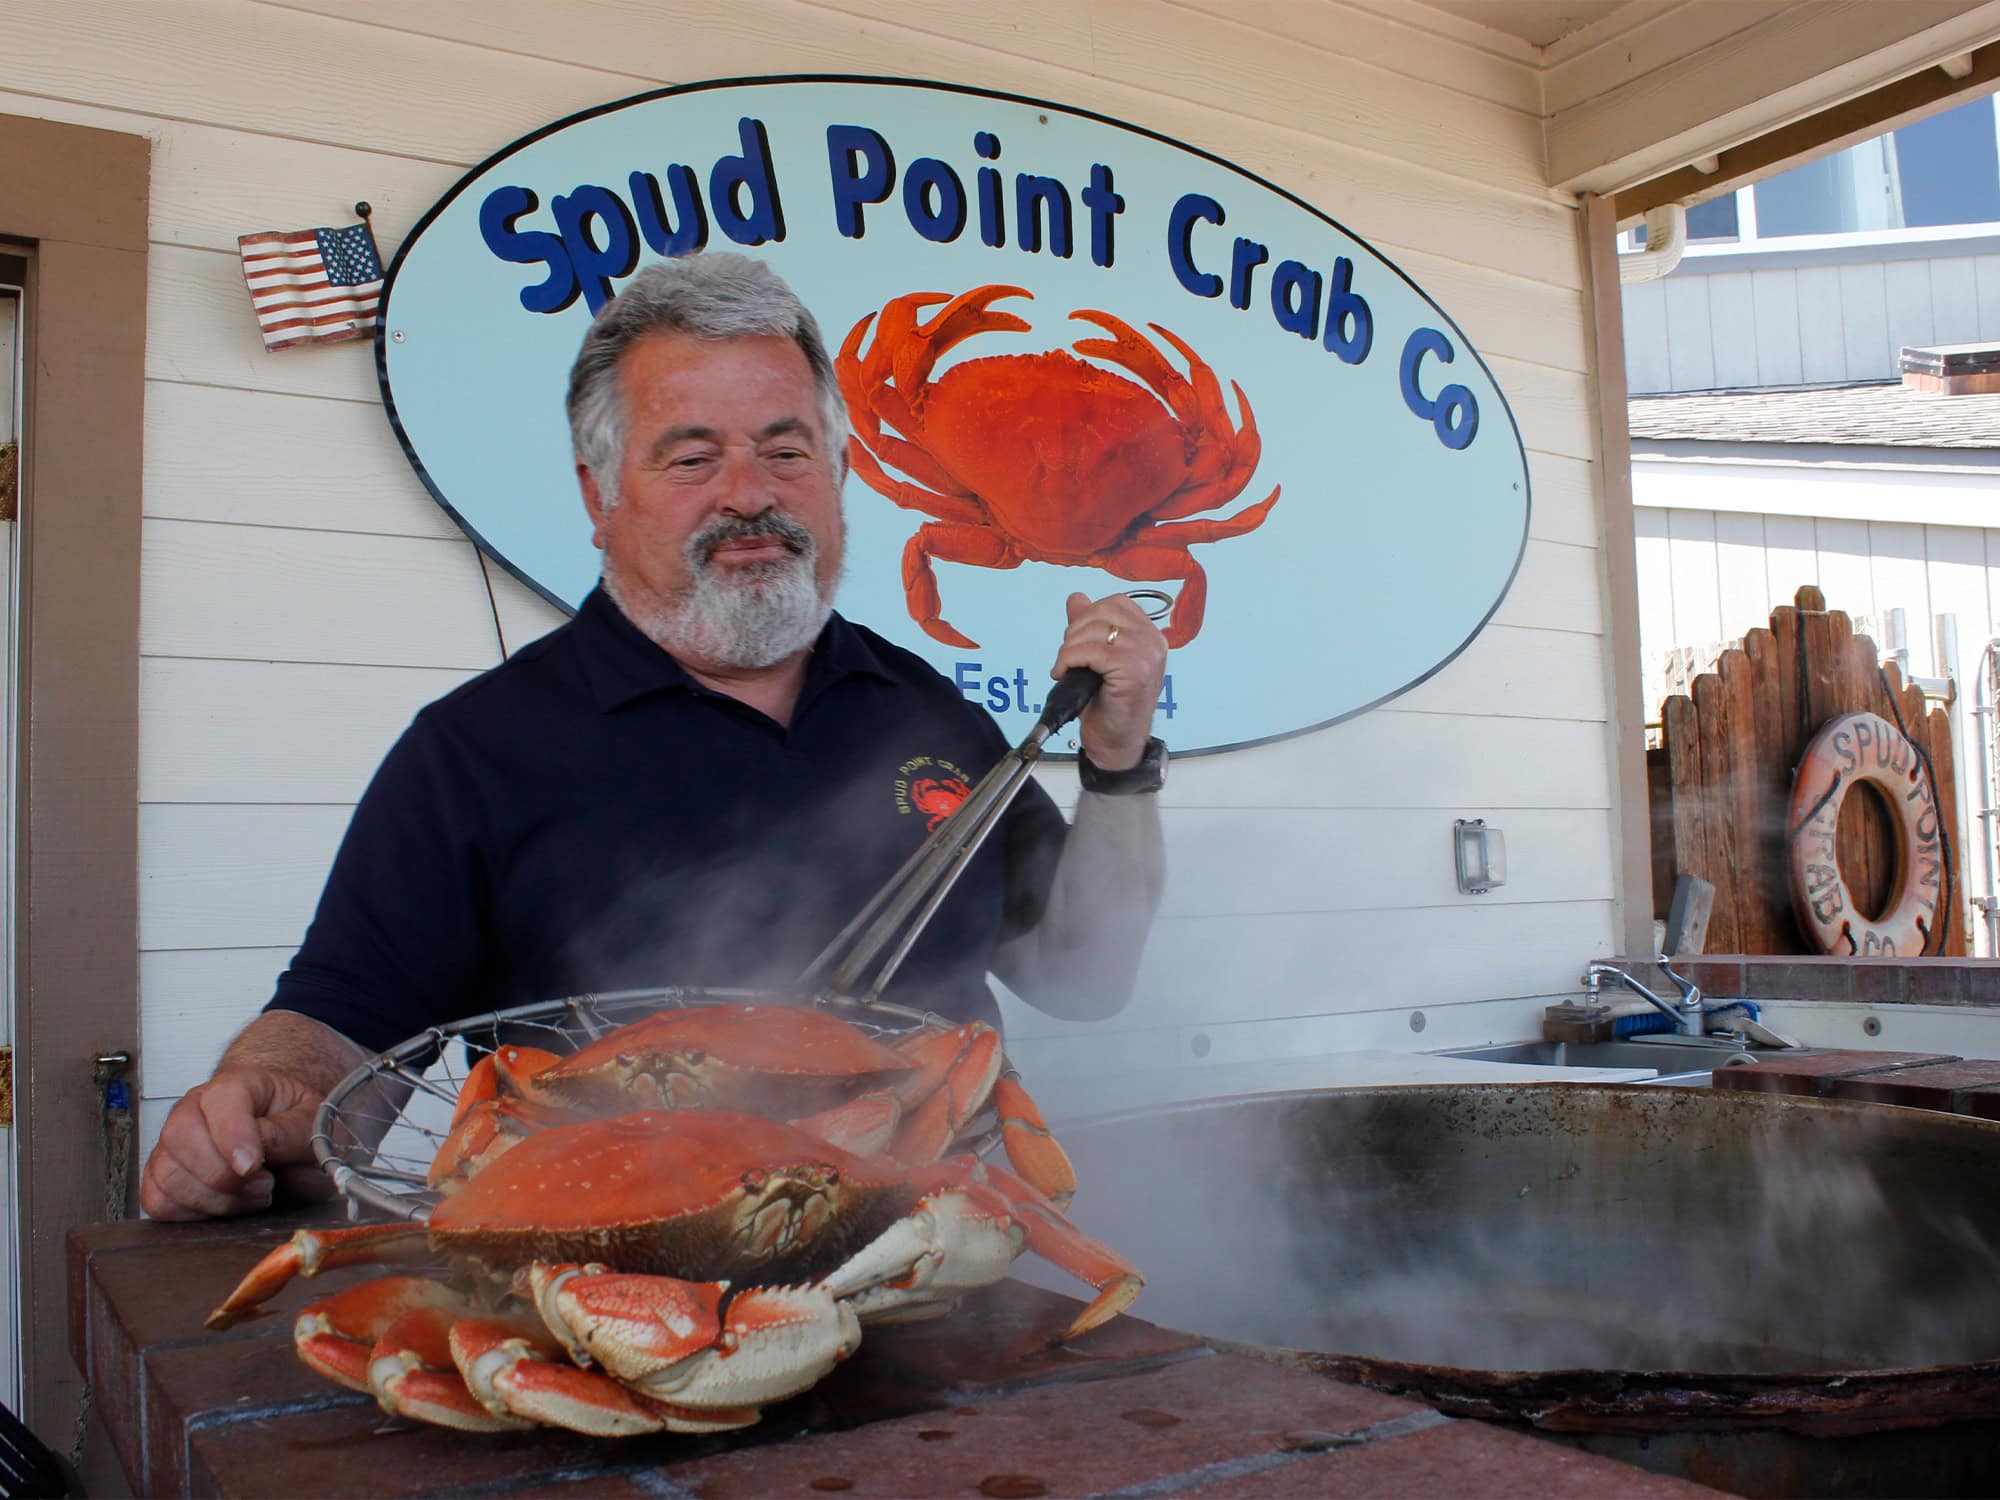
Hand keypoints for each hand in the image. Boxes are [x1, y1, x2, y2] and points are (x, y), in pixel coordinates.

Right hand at [139, 1067, 331, 1220]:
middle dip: (222, 1175)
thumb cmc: (296, 1127)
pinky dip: (191, 1215)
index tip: (252, 1166)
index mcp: (238, 1085)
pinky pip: (157, 1201)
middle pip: (180, 1137)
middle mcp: (194, 1108)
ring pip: (166, 1175)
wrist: (284, 1137)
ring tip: (252, 1196)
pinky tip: (224, 1207)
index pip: (220, 1100)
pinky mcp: (161, 1177)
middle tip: (264, 1185)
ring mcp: (172, 1143)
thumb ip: (289, 1133)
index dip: (232, 1135)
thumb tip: (254, 1149)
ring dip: (213, 1200)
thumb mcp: (311, 1124)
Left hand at [1050, 592, 1167, 769]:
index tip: (1076, 639)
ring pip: (1095, 630)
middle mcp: (1154, 641)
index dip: (1088, 615)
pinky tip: (1064, 673)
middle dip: (1075, 630)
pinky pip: (1091, 651)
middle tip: (1067, 656)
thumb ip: (1089, 627)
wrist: (1116, 742)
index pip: (1116, 602)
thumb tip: (1075, 598)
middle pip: (1104, 611)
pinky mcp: (1134, 670)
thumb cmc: (1109, 704)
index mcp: (1150, 635)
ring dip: (1069, 647)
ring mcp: (1147, 655)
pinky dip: (1069, 659)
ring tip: (1065, 666)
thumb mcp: (1097, 658)